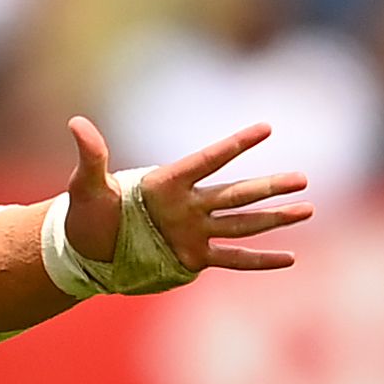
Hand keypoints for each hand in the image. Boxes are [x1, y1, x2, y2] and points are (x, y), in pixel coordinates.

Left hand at [61, 115, 314, 277]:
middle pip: (236, 193)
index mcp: (167, 183)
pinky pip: (232, 258)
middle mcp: (188, 204)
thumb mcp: (86, 186)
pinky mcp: (193, 257)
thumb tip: (76, 123)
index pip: (208, 160)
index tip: (266, 128)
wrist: (86, 249)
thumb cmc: (87, 214)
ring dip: (274, 218)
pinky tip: (288, 258)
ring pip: (243, 223)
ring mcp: (194, 231)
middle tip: (303, 179)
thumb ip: (92, 157)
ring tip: (307, 209)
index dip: (235, 145)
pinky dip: (259, 260)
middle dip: (268, 187)